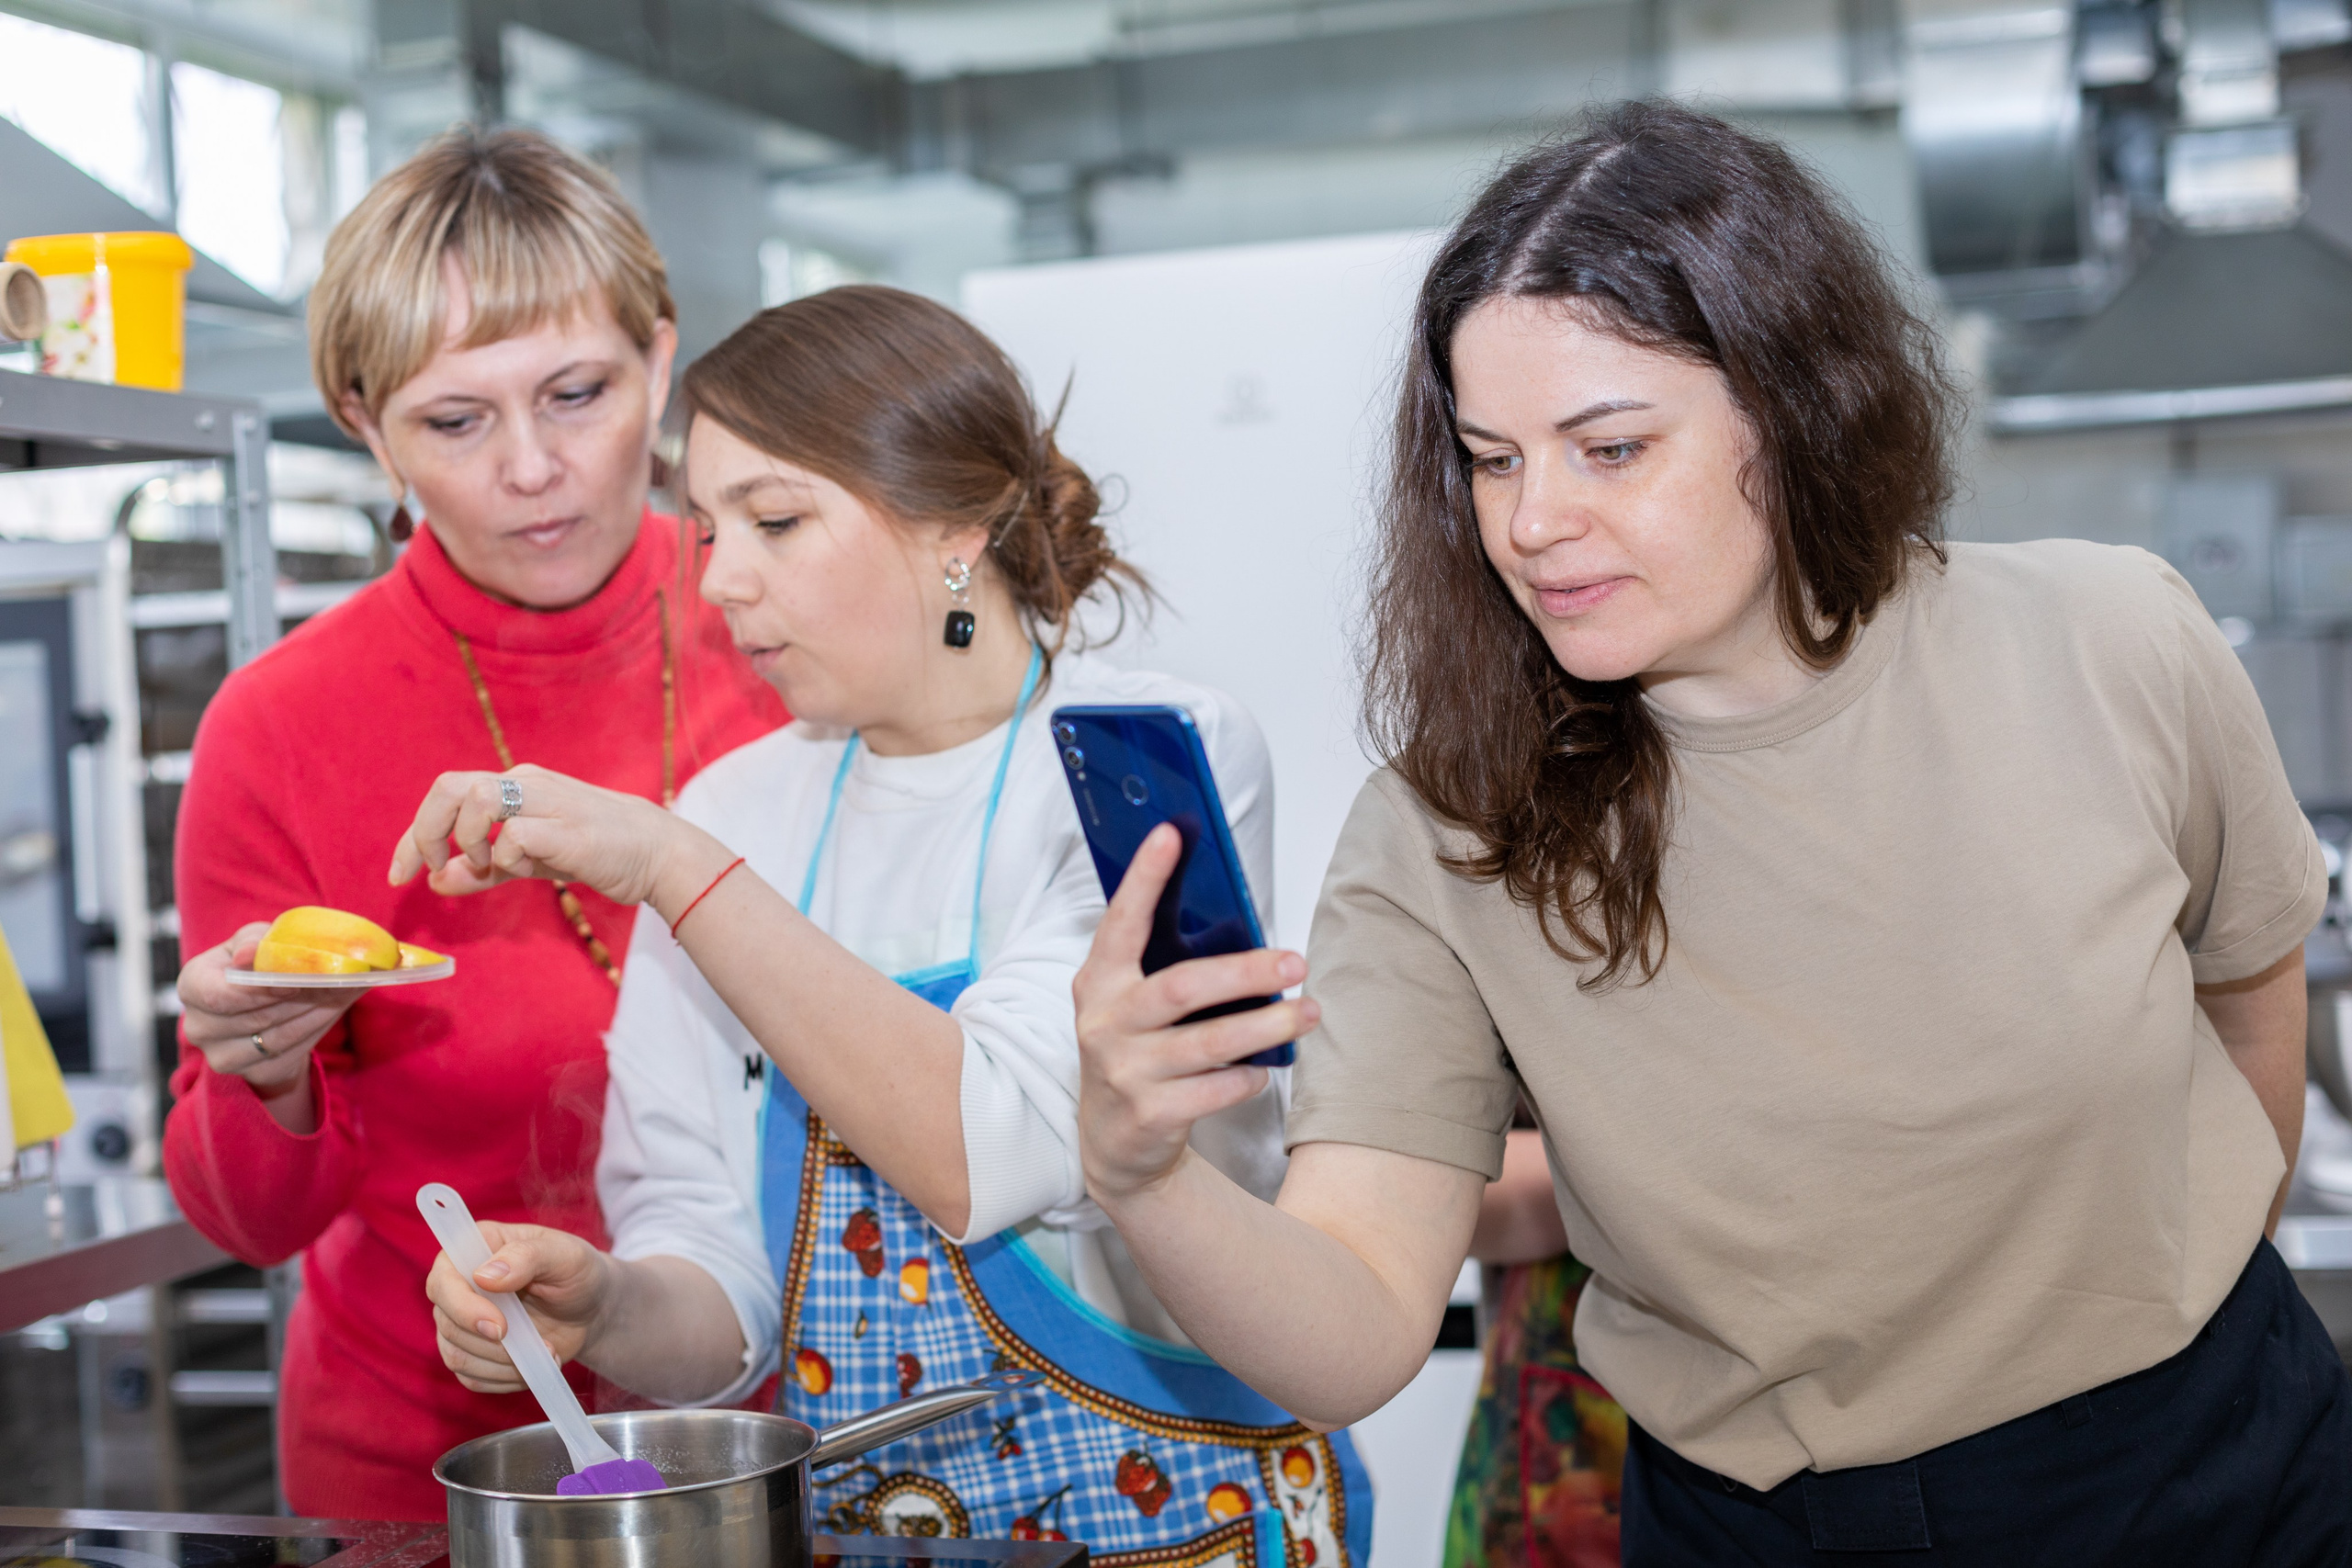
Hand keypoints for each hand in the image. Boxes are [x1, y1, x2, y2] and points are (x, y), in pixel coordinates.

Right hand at [178, 923, 355, 1093]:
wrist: (263, 1005)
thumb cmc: (256, 963)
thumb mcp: (255, 941)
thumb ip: (254, 942)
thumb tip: (249, 953)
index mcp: (192, 985)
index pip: (218, 995)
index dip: (259, 990)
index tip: (296, 980)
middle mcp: (198, 1026)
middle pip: (255, 1017)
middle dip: (301, 996)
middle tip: (339, 979)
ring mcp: (221, 1055)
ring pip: (277, 1037)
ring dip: (316, 1012)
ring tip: (343, 989)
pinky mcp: (252, 1073)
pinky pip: (290, 1054)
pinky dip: (316, 1030)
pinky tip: (333, 1009)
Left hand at [387, 762, 727, 910]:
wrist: (656, 852)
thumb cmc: (593, 851)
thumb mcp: (527, 861)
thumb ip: (482, 869)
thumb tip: (436, 880)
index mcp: (514, 785)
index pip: (446, 795)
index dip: (411, 835)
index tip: (399, 875)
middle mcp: (526, 783)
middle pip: (450, 787)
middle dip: (424, 831)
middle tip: (429, 868)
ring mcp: (547, 801)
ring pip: (477, 800)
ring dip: (466, 841)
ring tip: (485, 866)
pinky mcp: (567, 829)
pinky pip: (514, 837)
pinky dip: (506, 859)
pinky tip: (525, 870)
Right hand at [426, 1220, 612, 1393]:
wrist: (592, 1307)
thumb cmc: (577, 1271)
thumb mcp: (565, 1255)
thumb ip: (527, 1257)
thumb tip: (484, 1276)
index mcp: (475, 1248)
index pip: (442, 1280)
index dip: (462, 1307)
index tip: (499, 1326)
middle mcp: (460, 1285)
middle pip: (447, 1323)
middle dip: (491, 1343)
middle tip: (538, 1344)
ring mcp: (462, 1321)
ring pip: (456, 1356)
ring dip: (503, 1364)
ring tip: (546, 1351)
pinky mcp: (473, 1352)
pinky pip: (472, 1378)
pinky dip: (505, 1378)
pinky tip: (535, 1364)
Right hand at [1073, 823, 1317, 1206]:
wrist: (1115, 1146)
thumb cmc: (1137, 1056)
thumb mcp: (1132, 1008)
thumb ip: (1164, 970)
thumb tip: (1241, 929)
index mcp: (1100, 983)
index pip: (1121, 922)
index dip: (1145, 878)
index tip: (1172, 835)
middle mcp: (1106, 1024)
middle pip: (1181, 987)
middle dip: (1244, 972)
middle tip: (1296, 962)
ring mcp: (1125, 1071)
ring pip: (1208, 1042)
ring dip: (1266, 1025)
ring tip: (1309, 1012)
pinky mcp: (1150, 1114)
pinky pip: (1215, 1089)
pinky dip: (1247, 1076)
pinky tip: (1265, 1068)